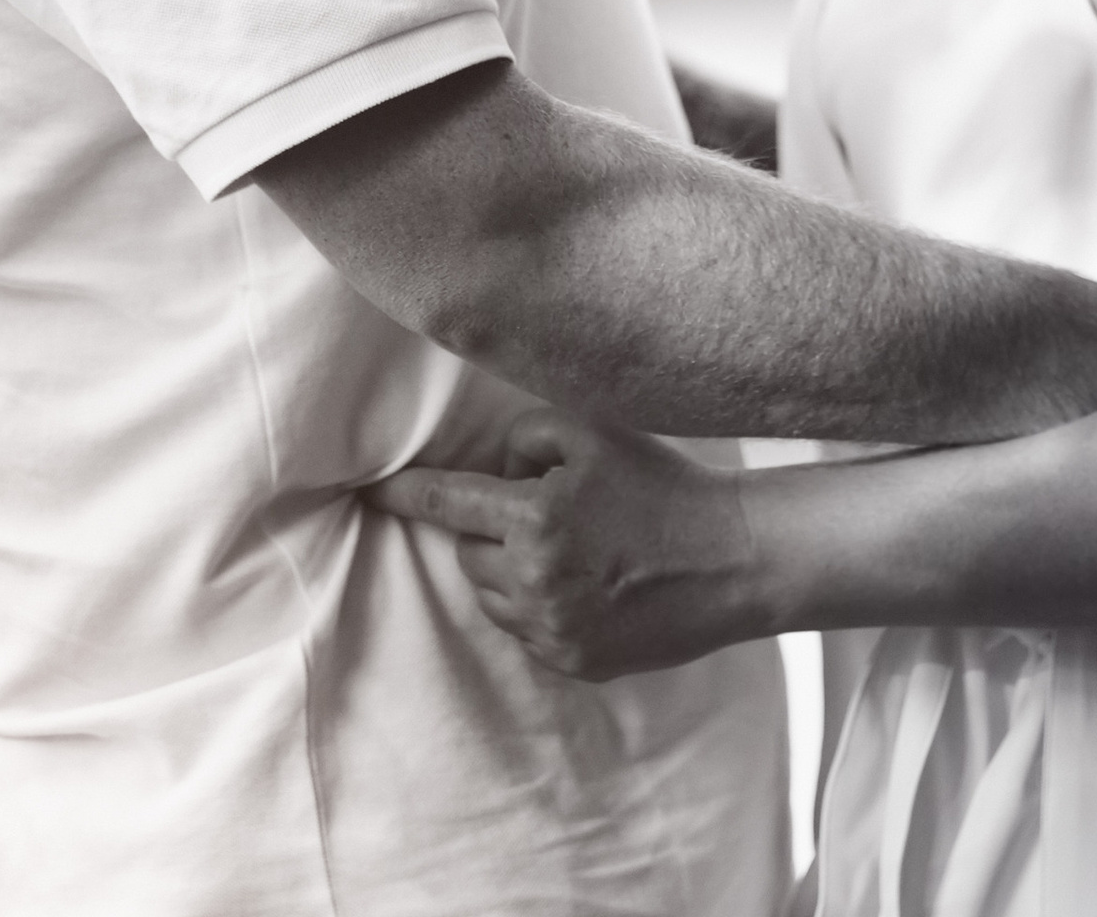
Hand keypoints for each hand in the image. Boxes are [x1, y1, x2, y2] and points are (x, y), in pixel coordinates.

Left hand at [363, 408, 766, 680]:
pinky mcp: (574, 661)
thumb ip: (529, 436)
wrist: (727, 558)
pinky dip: (541, 605)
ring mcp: (554, 629)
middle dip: (492, 529)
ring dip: (513, 570)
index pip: (449, 503)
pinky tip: (588, 583)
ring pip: (494, 595)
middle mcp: (535, 580)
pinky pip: (528, 630)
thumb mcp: (596, 434)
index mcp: (535, 518)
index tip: (369, 492)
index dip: (405, 495)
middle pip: (471, 553)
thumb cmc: (661, 486)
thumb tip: (495, 470)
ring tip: (573, 548)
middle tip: (547, 509)